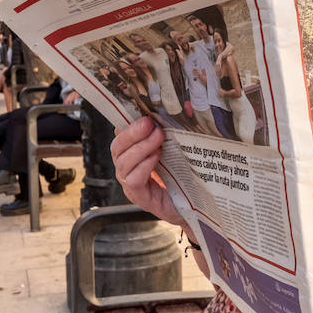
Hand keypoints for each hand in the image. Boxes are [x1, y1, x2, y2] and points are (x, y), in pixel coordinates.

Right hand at [110, 116, 187, 231]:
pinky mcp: (140, 198)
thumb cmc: (182, 175)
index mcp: (132, 155)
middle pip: (117, 148)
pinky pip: (133, 181)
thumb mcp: (173, 149)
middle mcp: (127, 169)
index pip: (120, 136)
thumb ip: (168, 132)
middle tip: (150, 124)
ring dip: (140, 148)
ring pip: (123, 163)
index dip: (127, 125)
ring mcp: (131, 185)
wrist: (195, 204)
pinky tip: (156, 158)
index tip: (143, 115)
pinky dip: (143, 167)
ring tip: (158, 138)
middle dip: (133, 133)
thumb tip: (175, 108)